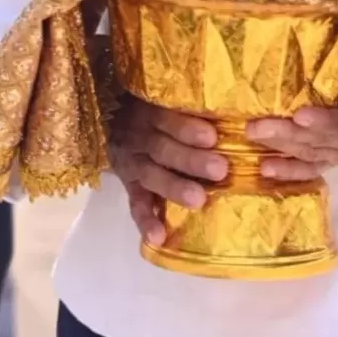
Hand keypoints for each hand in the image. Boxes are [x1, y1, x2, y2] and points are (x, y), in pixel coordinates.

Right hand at [110, 100, 224, 246]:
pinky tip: (158, 237)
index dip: (187, 128)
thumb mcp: (158, 99)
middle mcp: (139, 136)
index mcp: (149, 111)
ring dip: (175, 188)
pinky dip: (146, 221)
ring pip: (152, 175)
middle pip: (164, 148)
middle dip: (191, 160)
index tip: (212, 137)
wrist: (109, 120)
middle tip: (220, 169)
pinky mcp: (128, 185)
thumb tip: (228, 109)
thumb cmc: (148, 109)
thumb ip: (185, 105)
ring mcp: (132, 162)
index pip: (166, 117)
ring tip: (199, 200)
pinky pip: (135, 203)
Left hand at [246, 107, 337, 180]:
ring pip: (308, 152)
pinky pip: (309, 169)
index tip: (300, 115)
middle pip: (317, 139)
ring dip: (280, 147)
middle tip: (254, 126)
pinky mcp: (331, 159)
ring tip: (252, 136)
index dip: (323, 121)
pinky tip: (265, 169)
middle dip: (285, 133)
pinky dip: (288, 171)